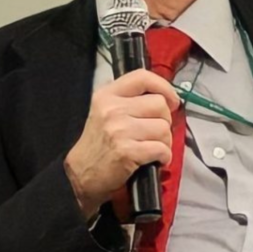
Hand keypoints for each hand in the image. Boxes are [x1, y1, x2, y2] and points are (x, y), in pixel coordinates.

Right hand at [64, 69, 179, 219]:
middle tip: (155, 133)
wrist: (81, 174)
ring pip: (163, 128)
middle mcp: (112, 109)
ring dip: (165, 141)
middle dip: (165, 120)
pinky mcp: (127, 151)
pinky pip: (161, 148)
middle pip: (159, 104)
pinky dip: (164, 156)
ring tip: (153, 148)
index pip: (142, 77)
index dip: (164, 87)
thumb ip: (130, 99)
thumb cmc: (99, 144)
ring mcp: (119, 130)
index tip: (171, 101)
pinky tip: (155, 160)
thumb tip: (166, 97)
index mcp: (107, 95)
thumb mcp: (105, 111)